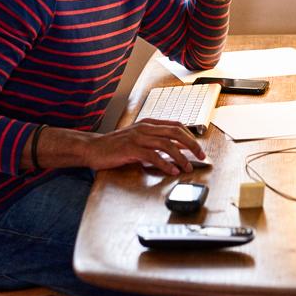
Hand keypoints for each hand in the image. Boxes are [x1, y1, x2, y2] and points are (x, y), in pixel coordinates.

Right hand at [84, 119, 204, 174]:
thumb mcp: (139, 140)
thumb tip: (176, 150)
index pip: (176, 125)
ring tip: (187, 168)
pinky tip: (171, 171)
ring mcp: (138, 137)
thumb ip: (155, 142)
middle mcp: (145, 127)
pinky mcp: (131, 149)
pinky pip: (153, 155)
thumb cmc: (116, 146)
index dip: (191, 136)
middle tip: (201, 157)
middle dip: (191, 145)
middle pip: (176, 132)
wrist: (94, 148)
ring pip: (166, 144)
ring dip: (180, 157)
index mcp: (149, 123)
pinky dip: (165, 164)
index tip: (199, 148)